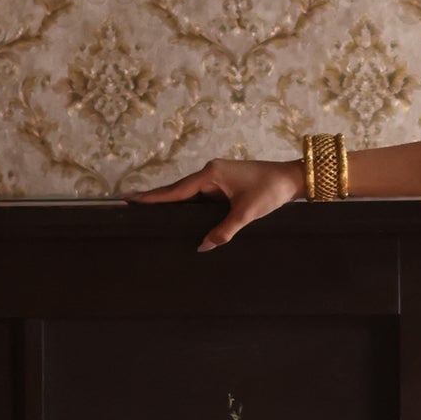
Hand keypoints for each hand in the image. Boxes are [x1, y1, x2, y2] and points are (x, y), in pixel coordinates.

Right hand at [126, 156, 303, 250]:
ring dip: (172, 201)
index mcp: (211, 174)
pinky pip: (200, 196)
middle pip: (177, 189)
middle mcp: (210, 172)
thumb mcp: (247, 213)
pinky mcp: (224, 184)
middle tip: (129, 203)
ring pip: (188, 193)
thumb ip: (225, 230)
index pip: (176, 190)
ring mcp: (216, 177)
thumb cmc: (271, 191)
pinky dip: (189, 204)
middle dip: (155, 198)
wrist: (290, 178)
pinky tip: (180, 214)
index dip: (153, 197)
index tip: (130, 198)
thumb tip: (204, 247)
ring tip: (148, 210)